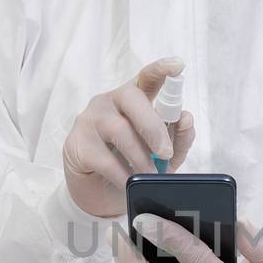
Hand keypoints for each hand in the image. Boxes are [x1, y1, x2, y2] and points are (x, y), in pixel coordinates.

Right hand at [62, 58, 197, 217]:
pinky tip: (129, 183)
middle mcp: (110, 102)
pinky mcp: (77, 144)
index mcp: (134, 99)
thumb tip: (186, 119)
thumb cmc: (134, 166)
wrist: (102, 197)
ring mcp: (90, 120)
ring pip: (118, 129)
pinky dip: (122, 174)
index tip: (178, 65)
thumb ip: (179, 138)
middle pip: (131, 98)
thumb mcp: (164, 156)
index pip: (146, 77)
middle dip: (153, 126)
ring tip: (150, 175)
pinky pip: (104, 158)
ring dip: (139, 156)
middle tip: (165, 153)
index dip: (161, 70)